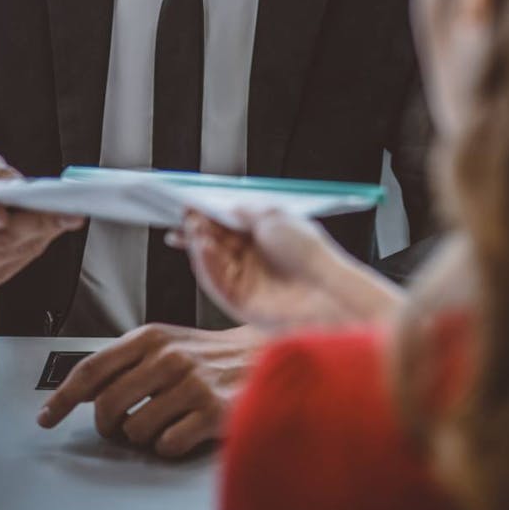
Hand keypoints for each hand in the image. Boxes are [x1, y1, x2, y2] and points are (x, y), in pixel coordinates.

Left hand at [37, 323, 263, 457]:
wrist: (261, 356)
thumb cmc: (205, 355)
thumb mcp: (162, 344)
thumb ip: (123, 362)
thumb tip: (80, 389)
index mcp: (150, 337)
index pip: (92, 369)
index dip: (63, 396)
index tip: (47, 416)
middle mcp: (168, 357)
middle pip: (107, 405)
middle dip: (106, 426)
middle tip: (116, 427)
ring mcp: (191, 384)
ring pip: (135, 430)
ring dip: (141, 436)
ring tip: (160, 421)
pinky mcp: (212, 412)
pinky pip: (167, 445)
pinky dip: (168, 445)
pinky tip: (182, 429)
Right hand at [175, 209, 403, 331]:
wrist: (325, 289)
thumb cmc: (307, 250)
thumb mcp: (274, 217)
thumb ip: (245, 212)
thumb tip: (224, 207)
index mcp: (264, 238)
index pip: (227, 225)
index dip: (208, 216)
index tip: (188, 204)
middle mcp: (254, 260)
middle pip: (216, 244)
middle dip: (198, 229)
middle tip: (183, 216)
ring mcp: (247, 282)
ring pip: (213, 263)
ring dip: (199, 245)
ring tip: (192, 227)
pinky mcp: (241, 304)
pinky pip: (217, 283)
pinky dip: (206, 264)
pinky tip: (202, 247)